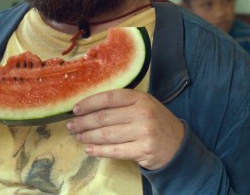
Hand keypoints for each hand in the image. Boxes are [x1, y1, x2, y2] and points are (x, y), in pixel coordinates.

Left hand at [66, 88, 184, 169]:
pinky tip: (89, 150)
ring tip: (78, 137)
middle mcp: (142, 113)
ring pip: (107, 134)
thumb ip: (121, 104)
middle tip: (71, 126)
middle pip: (104, 117)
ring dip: (88, 137)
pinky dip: (99, 151)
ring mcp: (144, 132)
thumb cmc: (155, 122)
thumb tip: (89, 108)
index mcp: (140, 98)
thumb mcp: (143, 105)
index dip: (89, 103)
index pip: (108, 98)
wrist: (179, 145)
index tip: (75, 109)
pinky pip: (115, 151)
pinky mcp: (143, 150)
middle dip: (83, 122)